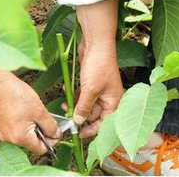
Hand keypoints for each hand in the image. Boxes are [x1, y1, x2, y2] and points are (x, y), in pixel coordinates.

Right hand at [0, 63, 60, 154]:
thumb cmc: (17, 95)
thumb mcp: (40, 111)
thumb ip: (50, 126)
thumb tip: (56, 134)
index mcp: (20, 138)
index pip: (40, 150)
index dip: (51, 142)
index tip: (55, 132)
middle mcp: (8, 139)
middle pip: (31, 143)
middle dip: (40, 132)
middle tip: (44, 119)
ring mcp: (2, 133)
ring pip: (23, 136)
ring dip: (31, 128)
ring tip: (32, 113)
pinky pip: (14, 130)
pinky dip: (21, 125)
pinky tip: (22, 112)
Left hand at [73, 0, 122, 137]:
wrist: (96, 44)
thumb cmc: (98, 66)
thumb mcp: (90, 90)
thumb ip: (84, 108)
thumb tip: (78, 121)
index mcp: (114, 101)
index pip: (105, 122)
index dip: (92, 129)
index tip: (78, 134)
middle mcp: (108, 97)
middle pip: (94, 114)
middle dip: (80, 115)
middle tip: (67, 117)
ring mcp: (99, 90)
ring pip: (86, 105)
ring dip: (76, 106)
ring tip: (65, 105)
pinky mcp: (90, 83)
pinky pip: (83, 95)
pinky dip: (76, 96)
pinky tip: (67, 92)